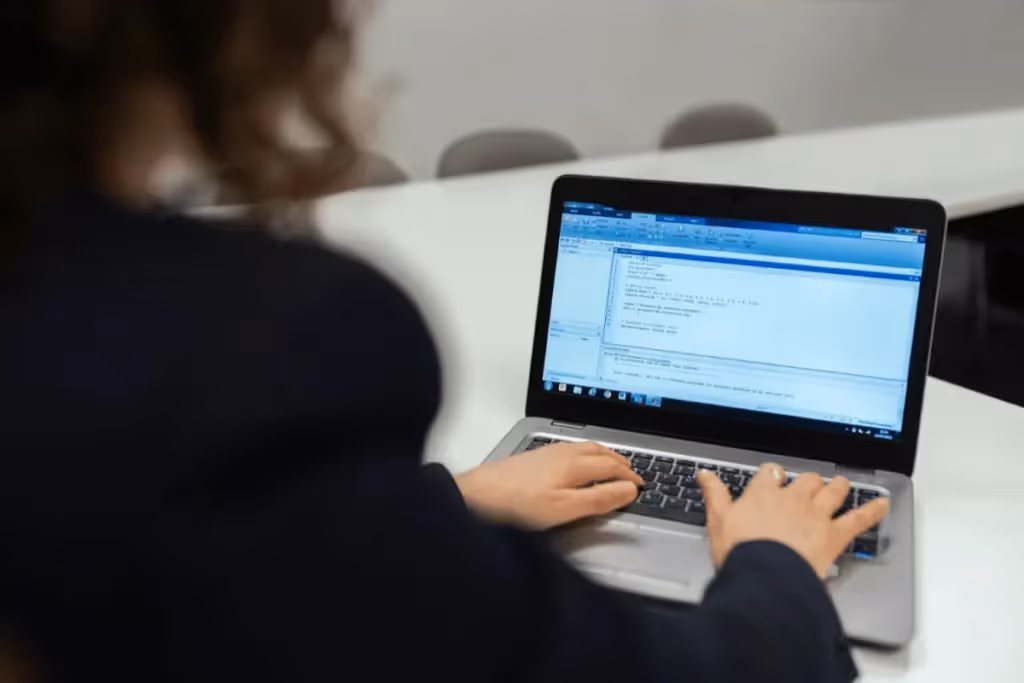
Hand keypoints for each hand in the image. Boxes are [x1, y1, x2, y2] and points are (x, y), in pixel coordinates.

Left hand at [455, 442, 642, 529]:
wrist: (474, 497)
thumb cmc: (515, 504)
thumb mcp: (565, 508)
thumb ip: (599, 499)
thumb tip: (628, 490)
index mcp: (574, 463)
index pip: (612, 466)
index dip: (630, 476)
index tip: (640, 485)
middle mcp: (561, 452)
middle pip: (600, 451)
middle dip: (619, 460)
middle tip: (631, 471)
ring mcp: (546, 453)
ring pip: (584, 448)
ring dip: (602, 456)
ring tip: (609, 465)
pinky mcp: (533, 458)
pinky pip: (569, 450)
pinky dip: (584, 456)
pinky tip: (576, 466)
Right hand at [697, 464, 890, 578]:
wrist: (765, 575)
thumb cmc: (740, 552)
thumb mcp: (717, 520)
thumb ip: (714, 494)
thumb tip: (704, 474)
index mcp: (763, 493)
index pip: (771, 473)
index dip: (774, 475)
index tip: (774, 478)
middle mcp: (793, 499)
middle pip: (806, 479)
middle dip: (809, 481)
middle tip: (811, 485)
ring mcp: (816, 515)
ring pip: (833, 491)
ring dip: (838, 487)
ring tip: (842, 485)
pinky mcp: (834, 534)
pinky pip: (859, 518)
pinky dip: (873, 510)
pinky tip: (883, 504)